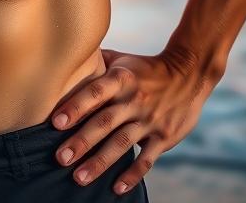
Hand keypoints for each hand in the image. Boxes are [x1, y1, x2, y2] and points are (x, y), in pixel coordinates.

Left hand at [49, 46, 218, 194]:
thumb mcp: (122, 59)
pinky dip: (132, 175)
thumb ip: (96, 62)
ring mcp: (149, 120)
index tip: (56, 122)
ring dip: (100, 162)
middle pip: (104, 122)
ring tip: (79, 177)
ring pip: (122, 144)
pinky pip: (147, 159)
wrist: (189, 74)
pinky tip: (117, 188)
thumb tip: (66, 58)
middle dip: (82, 141)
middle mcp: (134, 100)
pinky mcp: (164, 137)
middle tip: (61, 158)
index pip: (95, 92)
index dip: (76, 107)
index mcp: (121, 78)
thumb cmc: (145, 68)